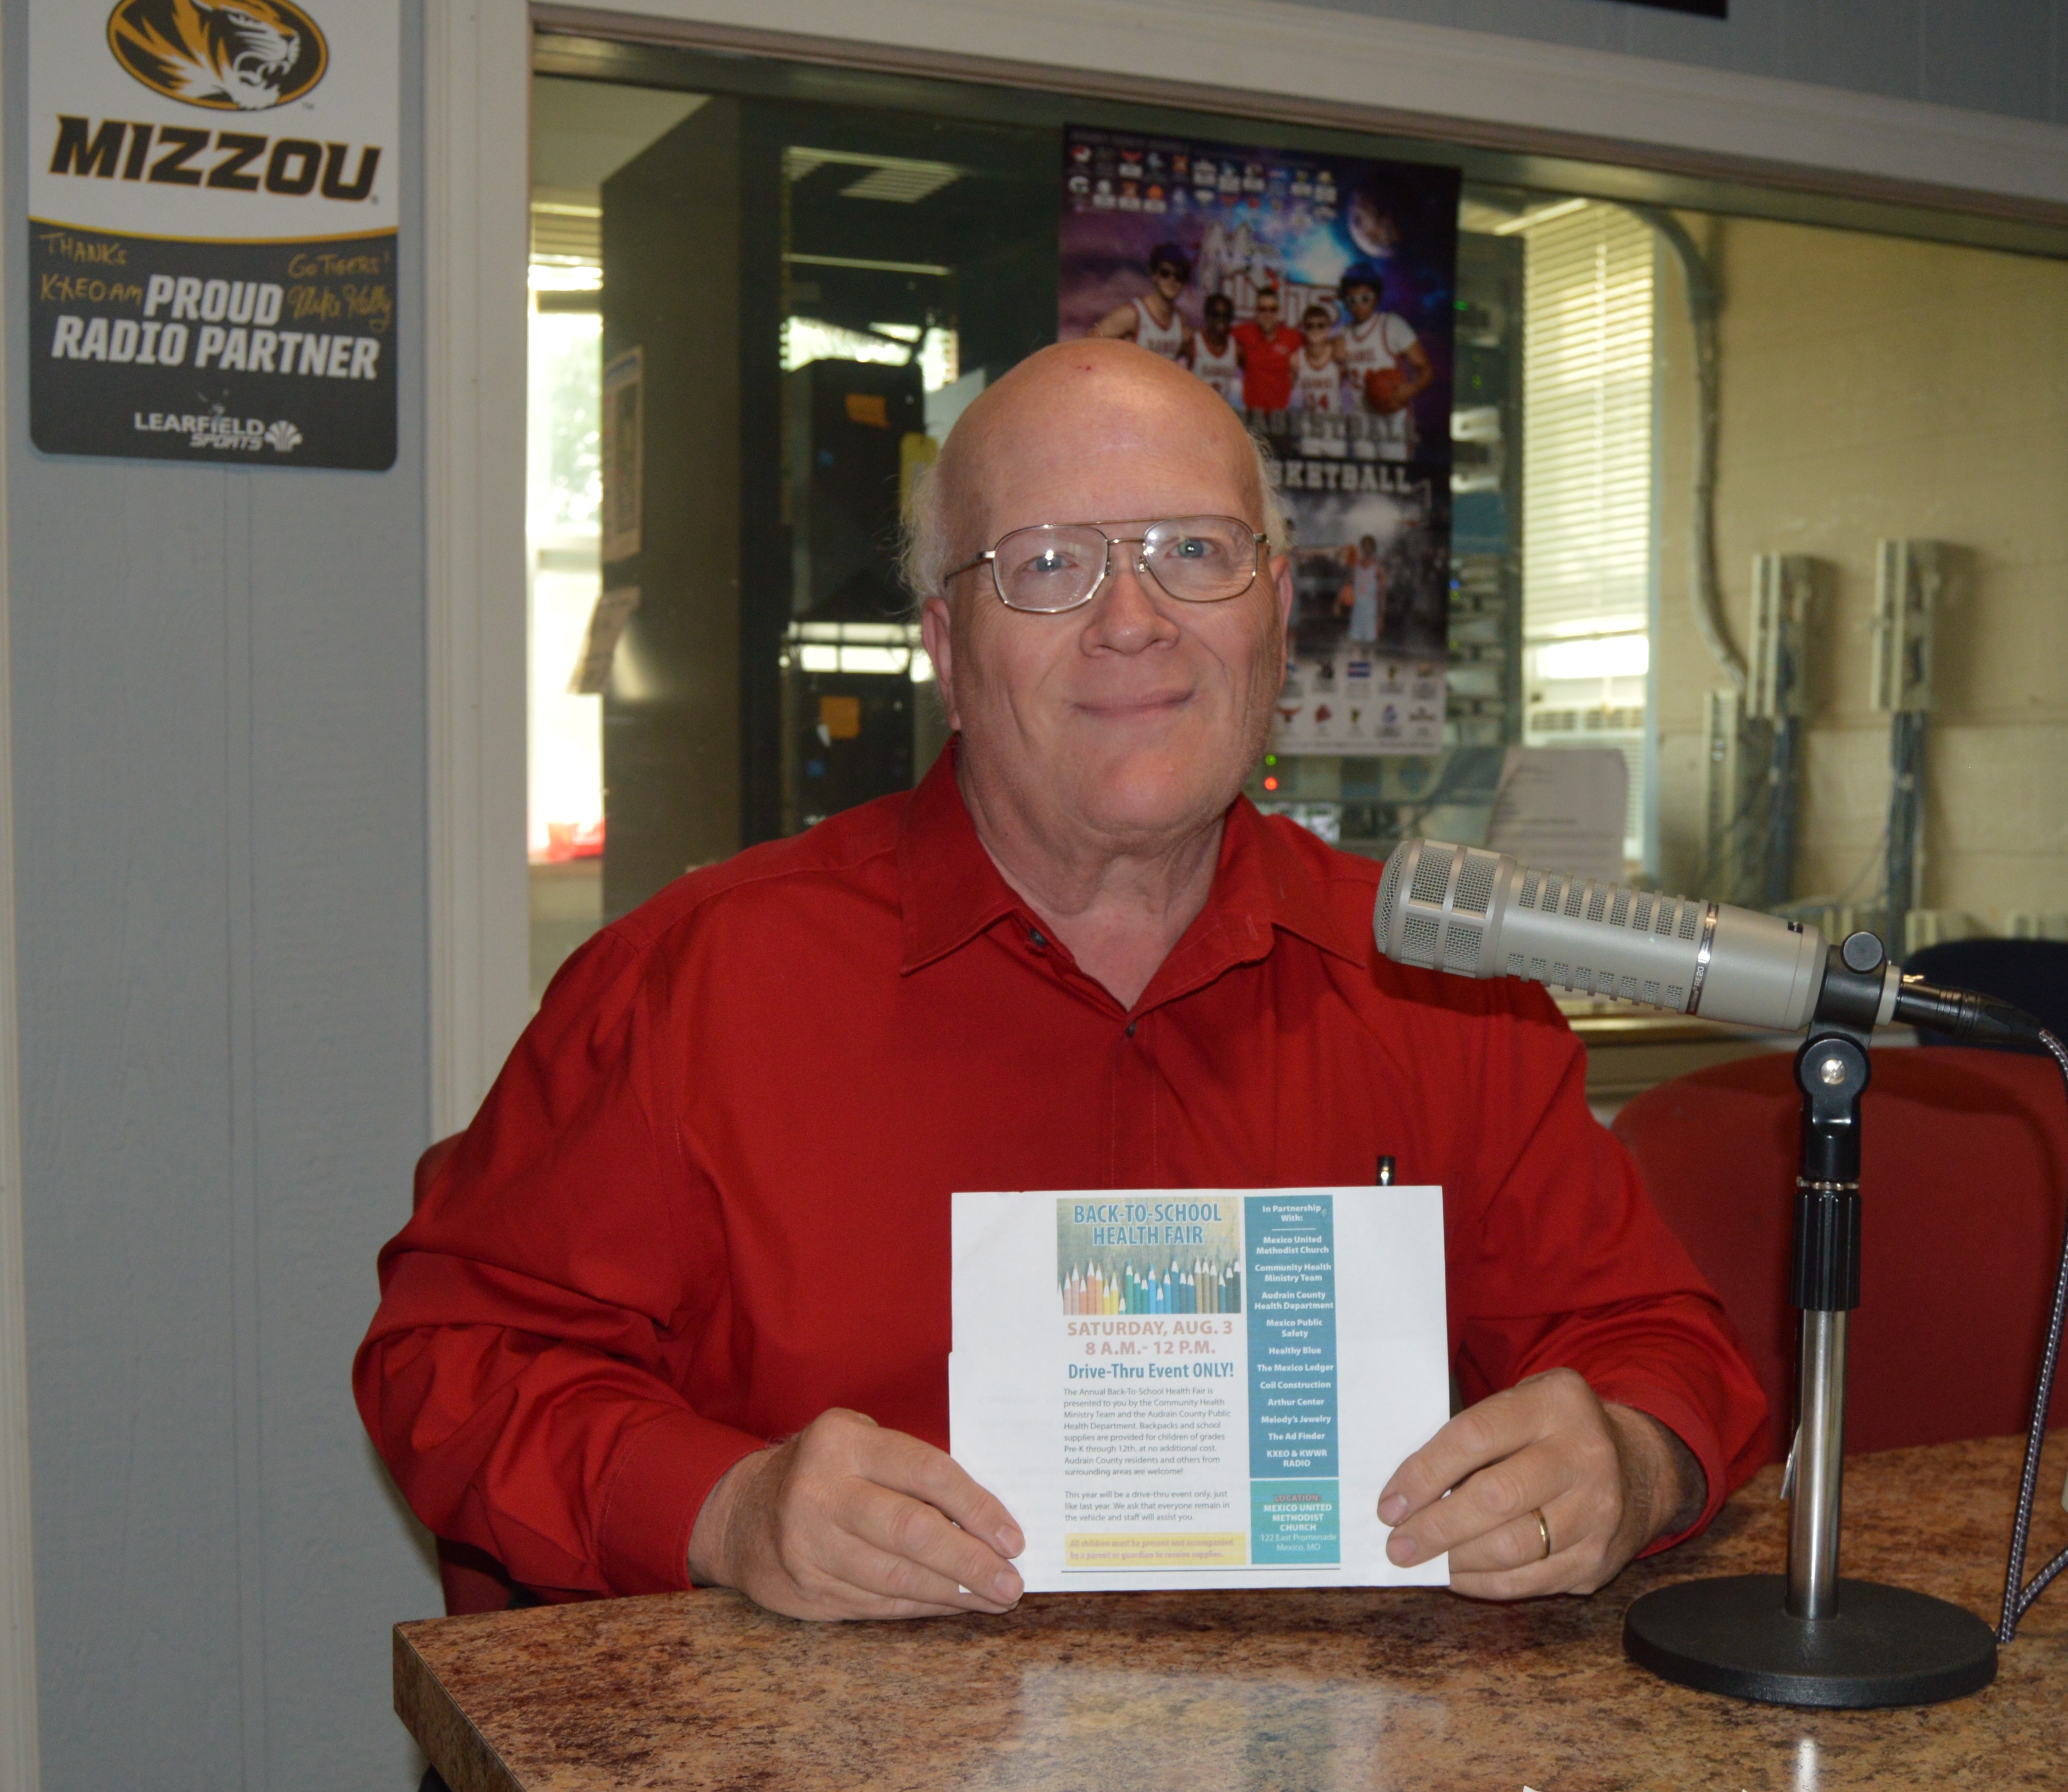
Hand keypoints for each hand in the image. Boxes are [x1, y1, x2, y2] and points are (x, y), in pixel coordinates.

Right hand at [686, 1408, 1025, 1619]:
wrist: (740, 1512)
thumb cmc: (824, 1470)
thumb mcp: (859, 1442)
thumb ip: (910, 1468)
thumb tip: (986, 1518)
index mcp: (843, 1441)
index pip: (926, 1472)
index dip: (977, 1507)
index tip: (1012, 1537)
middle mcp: (821, 1491)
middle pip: (913, 1532)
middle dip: (971, 1562)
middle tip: (1011, 1583)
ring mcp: (809, 1544)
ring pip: (897, 1577)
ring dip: (954, 1592)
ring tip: (993, 1597)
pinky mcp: (807, 1588)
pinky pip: (878, 1604)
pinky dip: (922, 1607)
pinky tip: (953, 1604)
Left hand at [1376, 1368, 1703, 1598]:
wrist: (1641, 1466)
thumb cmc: (1555, 1432)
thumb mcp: (1524, 1404)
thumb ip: (1475, 1434)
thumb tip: (1409, 1491)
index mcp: (1555, 1403)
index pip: (1475, 1436)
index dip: (1425, 1472)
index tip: (1390, 1502)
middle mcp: (1584, 1455)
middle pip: (1495, 1497)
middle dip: (1436, 1526)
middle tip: (1397, 1544)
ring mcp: (1597, 1511)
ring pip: (1513, 1547)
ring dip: (1455, 1560)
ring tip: (1420, 1561)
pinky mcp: (1599, 1558)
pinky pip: (1531, 1580)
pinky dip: (1485, 1583)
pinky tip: (1456, 1576)